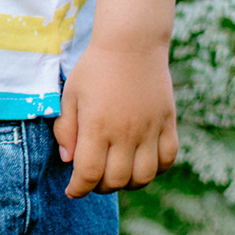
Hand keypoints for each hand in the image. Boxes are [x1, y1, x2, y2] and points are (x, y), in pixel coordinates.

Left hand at [55, 36, 178, 199]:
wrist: (131, 43)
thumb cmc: (94, 69)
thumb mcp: (70, 96)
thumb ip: (66, 130)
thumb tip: (69, 161)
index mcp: (98, 126)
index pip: (89, 173)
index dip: (79, 189)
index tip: (73, 190)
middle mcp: (126, 132)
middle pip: (117, 180)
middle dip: (101, 187)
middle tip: (93, 179)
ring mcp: (151, 129)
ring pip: (145, 176)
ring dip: (129, 183)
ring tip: (117, 174)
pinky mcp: (168, 123)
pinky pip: (168, 158)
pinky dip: (156, 169)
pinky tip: (142, 163)